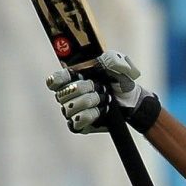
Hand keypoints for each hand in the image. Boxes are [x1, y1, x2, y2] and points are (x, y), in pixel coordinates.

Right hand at [46, 51, 160, 133]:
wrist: (131, 100)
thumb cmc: (119, 82)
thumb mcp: (118, 66)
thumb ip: (111, 59)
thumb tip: (103, 60)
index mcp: (72, 79)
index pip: (54, 80)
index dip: (59, 78)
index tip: (72, 75)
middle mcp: (68, 95)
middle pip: (63, 93)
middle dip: (85, 89)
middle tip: (100, 87)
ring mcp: (72, 111)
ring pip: (71, 107)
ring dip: (91, 102)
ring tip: (104, 99)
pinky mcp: (79, 125)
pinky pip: (78, 121)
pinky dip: (91, 114)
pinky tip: (101, 111)